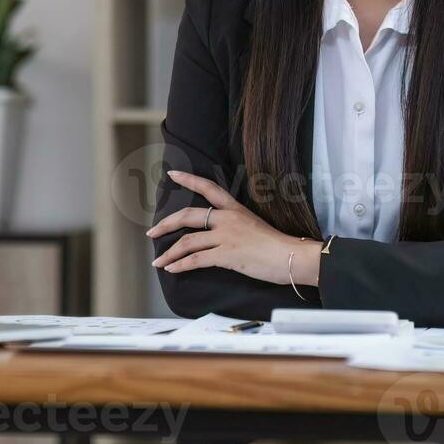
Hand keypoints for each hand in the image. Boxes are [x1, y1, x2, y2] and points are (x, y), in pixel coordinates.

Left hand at [147, 170, 319, 285]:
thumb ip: (235, 226)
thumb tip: (218, 235)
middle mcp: (227, 219)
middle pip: (188, 216)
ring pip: (187, 241)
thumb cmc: (277, 245)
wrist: (291, 257)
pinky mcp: (226, 255)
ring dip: (169, 253)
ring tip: (158, 261)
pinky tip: (173, 269)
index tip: (172, 174)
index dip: (188, 180)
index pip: (208, 187)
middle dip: (166, 224)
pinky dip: (181, 265)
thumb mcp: (254, 226)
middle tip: (152, 232)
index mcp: (235, 209)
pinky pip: (196, 260)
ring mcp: (226, 236)